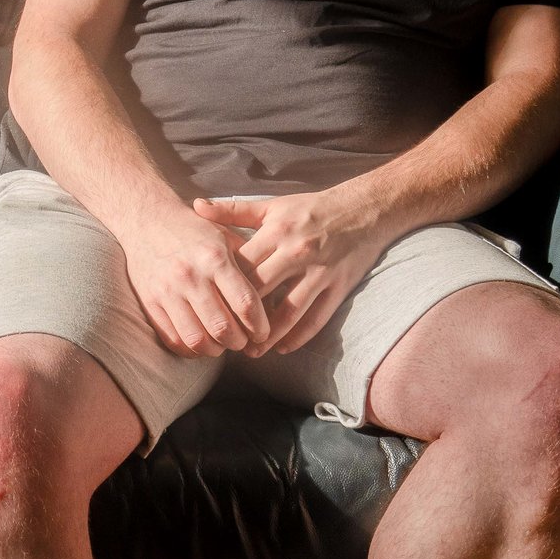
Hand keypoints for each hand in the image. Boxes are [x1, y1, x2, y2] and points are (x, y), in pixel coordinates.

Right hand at [119, 204, 269, 357]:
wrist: (146, 220)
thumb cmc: (194, 230)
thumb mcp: (225, 237)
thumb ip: (248, 265)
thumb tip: (274, 298)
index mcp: (215, 258)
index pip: (245, 304)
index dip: (259, 326)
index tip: (263, 332)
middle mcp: (190, 276)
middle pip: (223, 328)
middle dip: (240, 342)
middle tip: (244, 340)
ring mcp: (167, 291)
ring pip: (198, 339)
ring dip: (216, 349)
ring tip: (223, 344)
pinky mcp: (150, 302)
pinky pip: (173, 339)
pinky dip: (191, 349)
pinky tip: (201, 342)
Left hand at [192, 189, 397, 354]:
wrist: (364, 209)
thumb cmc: (311, 209)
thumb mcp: (272, 206)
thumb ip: (232, 210)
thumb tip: (196, 206)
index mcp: (275, 232)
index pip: (242, 266)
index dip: (223, 288)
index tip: (209, 307)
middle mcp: (296, 253)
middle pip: (261, 291)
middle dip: (241, 316)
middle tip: (225, 337)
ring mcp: (320, 272)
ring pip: (289, 311)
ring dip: (269, 335)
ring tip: (251, 352)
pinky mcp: (339, 286)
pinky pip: (317, 317)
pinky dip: (300, 336)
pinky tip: (283, 348)